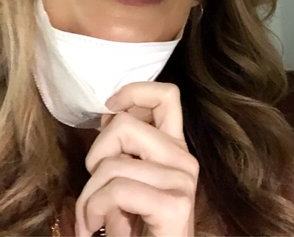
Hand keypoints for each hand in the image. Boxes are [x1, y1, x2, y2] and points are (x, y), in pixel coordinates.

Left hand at [74, 82, 198, 236]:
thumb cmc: (136, 229)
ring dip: (88, 197)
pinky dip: (95, 212)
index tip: (109, 109)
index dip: (134, 91)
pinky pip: (116, 190)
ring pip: (111, 163)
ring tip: (94, 219)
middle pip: (125, 124)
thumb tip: (109, 113)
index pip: (167, 95)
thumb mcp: (128, 179)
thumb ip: (124, 147)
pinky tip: (103, 229)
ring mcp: (183, 180)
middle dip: (95, 155)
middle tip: (96, 186)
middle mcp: (184, 158)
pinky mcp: (175, 204)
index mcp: (174, 148)